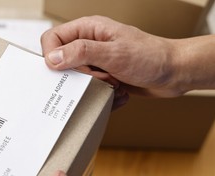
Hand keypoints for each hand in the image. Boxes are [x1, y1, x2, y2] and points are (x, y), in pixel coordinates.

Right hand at [41, 16, 209, 99]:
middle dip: (77, 76)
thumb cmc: (151, 57)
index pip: (52, 39)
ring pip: (75, 79)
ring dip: (91, 86)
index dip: (52, 56)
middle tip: (96, 76)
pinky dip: (100, 94)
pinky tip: (116, 89)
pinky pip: (88, 88)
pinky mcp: (102, 76)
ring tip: (111, 82)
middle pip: (61, 62)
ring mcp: (95, 60)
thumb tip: (52, 58)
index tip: (65, 70)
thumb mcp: (113, 53)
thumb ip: (80, 53)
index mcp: (88, 29)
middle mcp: (89, 43)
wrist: (174, 72)